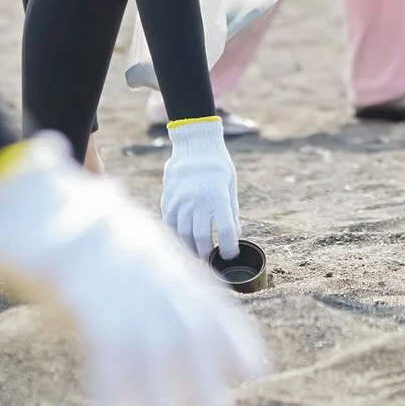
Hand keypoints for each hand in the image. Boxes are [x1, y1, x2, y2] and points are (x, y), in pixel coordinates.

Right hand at [0, 132, 264, 405]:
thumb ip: (145, 265)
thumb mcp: (125, 236)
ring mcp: (126, 289)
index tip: (256, 371)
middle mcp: (155, 275)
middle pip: (189, 335)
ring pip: (153, 358)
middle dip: (204, 380)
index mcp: (166, 259)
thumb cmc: (70, 218)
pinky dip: (114, 403)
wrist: (32, 197)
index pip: (212, 304)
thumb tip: (161, 292)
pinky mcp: (91, 304)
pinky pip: (109, 363)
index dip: (235, 340)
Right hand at [161, 117, 240, 258]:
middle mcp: (198, 201)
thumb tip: (235, 235)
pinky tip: (182, 241)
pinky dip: (176, 236)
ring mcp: (181, 201)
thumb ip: (231, 212)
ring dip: (191, 248)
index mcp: (218, 197)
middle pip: (202, 237)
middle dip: (207, 253)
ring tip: (197, 255)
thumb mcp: (230, 186)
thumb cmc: (218, 165)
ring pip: (184, 234)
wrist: (194, 145)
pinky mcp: (169, 199)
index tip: (231, 255)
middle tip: (211, 260)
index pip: (226, 231)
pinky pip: (171, 224)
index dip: (230, 248)